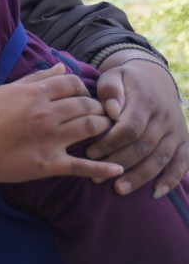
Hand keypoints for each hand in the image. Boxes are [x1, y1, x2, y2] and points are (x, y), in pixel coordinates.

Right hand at [0, 64, 122, 183]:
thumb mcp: (7, 90)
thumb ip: (35, 78)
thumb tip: (61, 67)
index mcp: (35, 95)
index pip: (72, 84)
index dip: (82, 89)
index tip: (81, 97)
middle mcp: (46, 115)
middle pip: (87, 105)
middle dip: (97, 108)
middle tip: (98, 113)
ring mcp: (50, 140)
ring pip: (90, 128)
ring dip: (103, 127)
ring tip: (103, 130)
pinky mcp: (49, 164)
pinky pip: (81, 165)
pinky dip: (102, 167)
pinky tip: (117, 168)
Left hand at [87, 53, 188, 197]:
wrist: (154, 78)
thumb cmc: (125, 80)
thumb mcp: (113, 76)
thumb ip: (110, 90)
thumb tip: (111, 111)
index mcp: (146, 100)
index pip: (129, 127)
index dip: (110, 142)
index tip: (90, 152)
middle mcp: (165, 117)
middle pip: (144, 146)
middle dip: (120, 163)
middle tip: (97, 177)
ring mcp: (176, 130)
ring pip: (160, 157)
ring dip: (140, 176)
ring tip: (118, 189)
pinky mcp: (184, 140)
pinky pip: (181, 162)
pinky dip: (171, 179)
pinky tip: (156, 193)